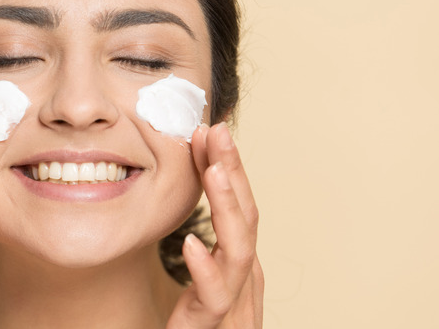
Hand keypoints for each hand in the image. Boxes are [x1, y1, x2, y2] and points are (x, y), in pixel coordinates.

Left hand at [167, 123, 263, 328]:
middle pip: (246, 218)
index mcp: (236, 264)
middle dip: (234, 172)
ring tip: (215, 170)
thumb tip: (194, 205)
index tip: (208, 129)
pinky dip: (206, 270)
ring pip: (240, 252)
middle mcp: (242, 281)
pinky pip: (214, 299)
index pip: (237, 207)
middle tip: (216, 130)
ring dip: (228, 207)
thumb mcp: (200, 280)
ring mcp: (232, 305)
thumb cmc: (197, 327)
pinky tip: (191, 244)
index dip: (228, 167)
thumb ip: (203, 250)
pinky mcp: (211, 328)